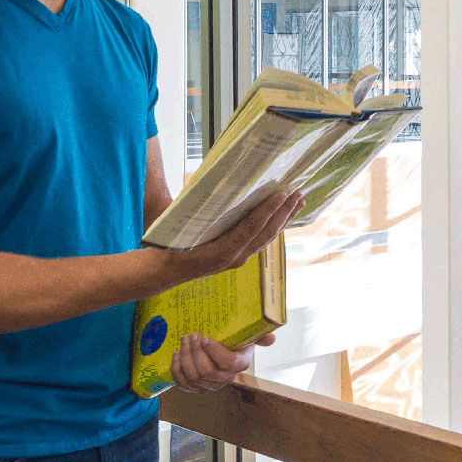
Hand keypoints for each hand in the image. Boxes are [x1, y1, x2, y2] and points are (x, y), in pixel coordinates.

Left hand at [171, 331, 275, 393]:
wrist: (221, 352)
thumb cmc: (234, 341)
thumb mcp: (248, 335)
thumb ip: (260, 335)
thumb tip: (271, 339)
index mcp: (239, 364)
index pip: (227, 363)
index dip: (214, 351)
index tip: (206, 337)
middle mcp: (225, 379)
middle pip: (206, 371)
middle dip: (195, 351)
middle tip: (191, 335)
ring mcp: (209, 386)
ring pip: (193, 377)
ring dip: (185, 357)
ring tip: (184, 340)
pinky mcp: (195, 388)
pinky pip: (182, 383)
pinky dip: (176, 369)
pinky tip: (176, 354)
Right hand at [172, 190, 303, 283]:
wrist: (163, 272)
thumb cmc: (169, 248)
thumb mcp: (182, 228)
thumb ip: (201, 213)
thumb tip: (217, 189)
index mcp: (224, 252)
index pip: (253, 227)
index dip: (269, 210)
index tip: (282, 193)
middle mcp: (236, 258)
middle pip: (267, 233)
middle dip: (284, 212)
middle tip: (298, 193)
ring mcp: (237, 259)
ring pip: (266, 238)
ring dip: (282, 219)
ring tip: (296, 202)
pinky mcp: (236, 257)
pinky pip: (259, 241)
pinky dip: (271, 226)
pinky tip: (278, 217)